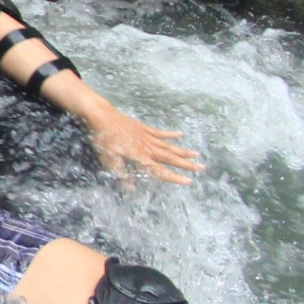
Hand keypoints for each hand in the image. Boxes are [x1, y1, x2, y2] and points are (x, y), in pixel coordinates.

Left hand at [76, 105, 202, 185]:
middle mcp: (147, 147)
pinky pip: (159, 132)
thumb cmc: (104, 140)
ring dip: (182, 151)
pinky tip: (180, 134)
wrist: (102, 116)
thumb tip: (131, 187)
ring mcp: (146, 136)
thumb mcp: (108, 161)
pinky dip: (170, 134)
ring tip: (196, 154)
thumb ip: (121, 174)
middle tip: (201, 167)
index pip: (160, 171)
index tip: (188, 181)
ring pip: (168, 145)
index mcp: (140, 157)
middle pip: (170, 157)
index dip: (174, 177)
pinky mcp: (143, 127)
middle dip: (186, 164)